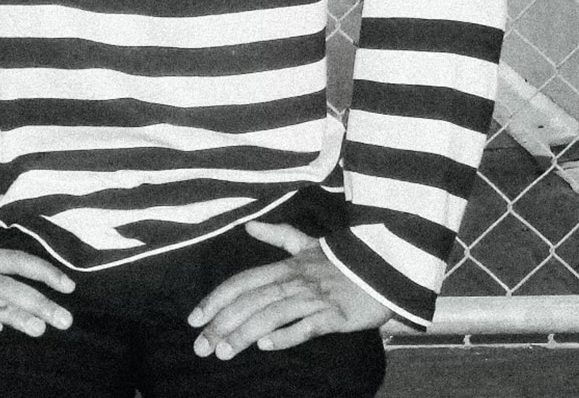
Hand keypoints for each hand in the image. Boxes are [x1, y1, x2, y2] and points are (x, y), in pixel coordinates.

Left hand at [186, 221, 388, 359]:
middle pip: (250, 302)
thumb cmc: (343, 258)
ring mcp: (314, 299)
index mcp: (286, 267)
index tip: (193, 319)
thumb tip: (249, 226)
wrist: (384, 265)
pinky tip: (265, 346)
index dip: (216, 299)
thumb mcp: (308, 243)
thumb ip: (278, 235)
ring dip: (245, 334)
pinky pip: (306, 326)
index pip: (242, 282)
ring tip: (223, 352)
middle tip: (200, 347)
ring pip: (272, 315)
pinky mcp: (335, 316)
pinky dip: (285, 335)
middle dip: (222, 324)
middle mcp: (295, 282)